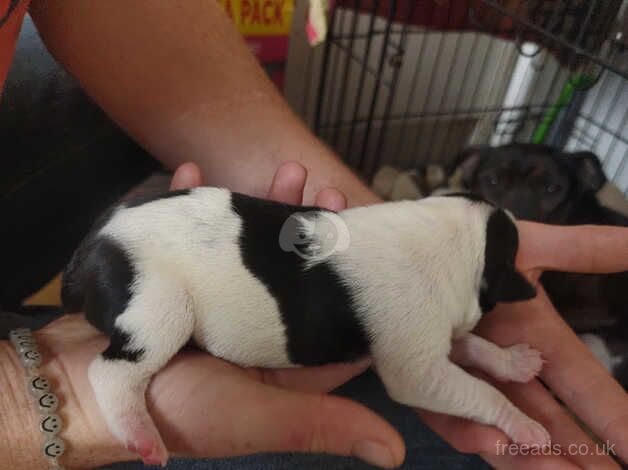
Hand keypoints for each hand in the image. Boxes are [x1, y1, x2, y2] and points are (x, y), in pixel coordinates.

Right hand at [5, 162, 403, 468]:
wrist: (82, 390)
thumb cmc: (178, 408)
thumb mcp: (255, 420)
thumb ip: (322, 425)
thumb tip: (398, 453)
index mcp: (278, 355)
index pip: (330, 316)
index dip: (354, 282)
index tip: (371, 241)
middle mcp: (250, 322)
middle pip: (293, 271)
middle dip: (311, 229)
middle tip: (328, 192)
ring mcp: (212, 295)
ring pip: (250, 244)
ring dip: (266, 206)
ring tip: (288, 171)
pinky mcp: (174, 276)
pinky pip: (190, 232)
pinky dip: (194, 201)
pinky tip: (199, 171)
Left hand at [418, 222, 627, 468]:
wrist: (399, 238)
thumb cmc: (463, 242)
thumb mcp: (527, 246)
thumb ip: (582, 248)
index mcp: (529, 335)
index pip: (578, 381)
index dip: (608, 412)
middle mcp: (498, 360)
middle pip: (540, 413)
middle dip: (572, 448)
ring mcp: (460, 372)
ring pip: (497, 420)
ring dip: (526, 451)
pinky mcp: (418, 377)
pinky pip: (444, 410)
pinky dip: (468, 428)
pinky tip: (495, 442)